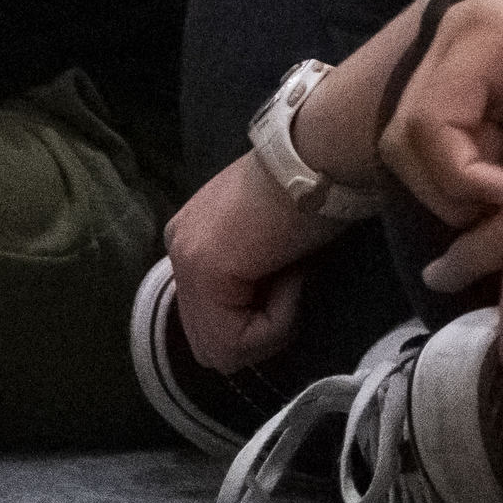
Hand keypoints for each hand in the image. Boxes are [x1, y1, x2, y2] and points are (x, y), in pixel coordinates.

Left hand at [162, 150, 350, 373]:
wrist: (323, 152)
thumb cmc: (313, 187)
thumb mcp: (271, 239)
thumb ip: (251, 272)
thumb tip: (259, 313)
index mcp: (192, 237)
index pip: (210, 317)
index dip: (258, 316)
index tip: (293, 274)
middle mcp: (179, 247)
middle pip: (207, 342)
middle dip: (258, 332)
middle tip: (294, 286)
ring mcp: (187, 260)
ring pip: (221, 351)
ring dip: (270, 329)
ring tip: (295, 279)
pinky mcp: (205, 272)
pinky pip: (237, 341)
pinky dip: (277, 322)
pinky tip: (295, 277)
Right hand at [382, 0, 502, 231]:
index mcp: (487, 33)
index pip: (427, 124)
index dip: (458, 179)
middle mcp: (453, 38)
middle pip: (406, 136)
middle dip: (449, 188)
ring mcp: (456, 49)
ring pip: (419, 137)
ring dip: (460, 176)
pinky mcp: (471, 64)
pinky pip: (450, 125)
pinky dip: (477, 158)